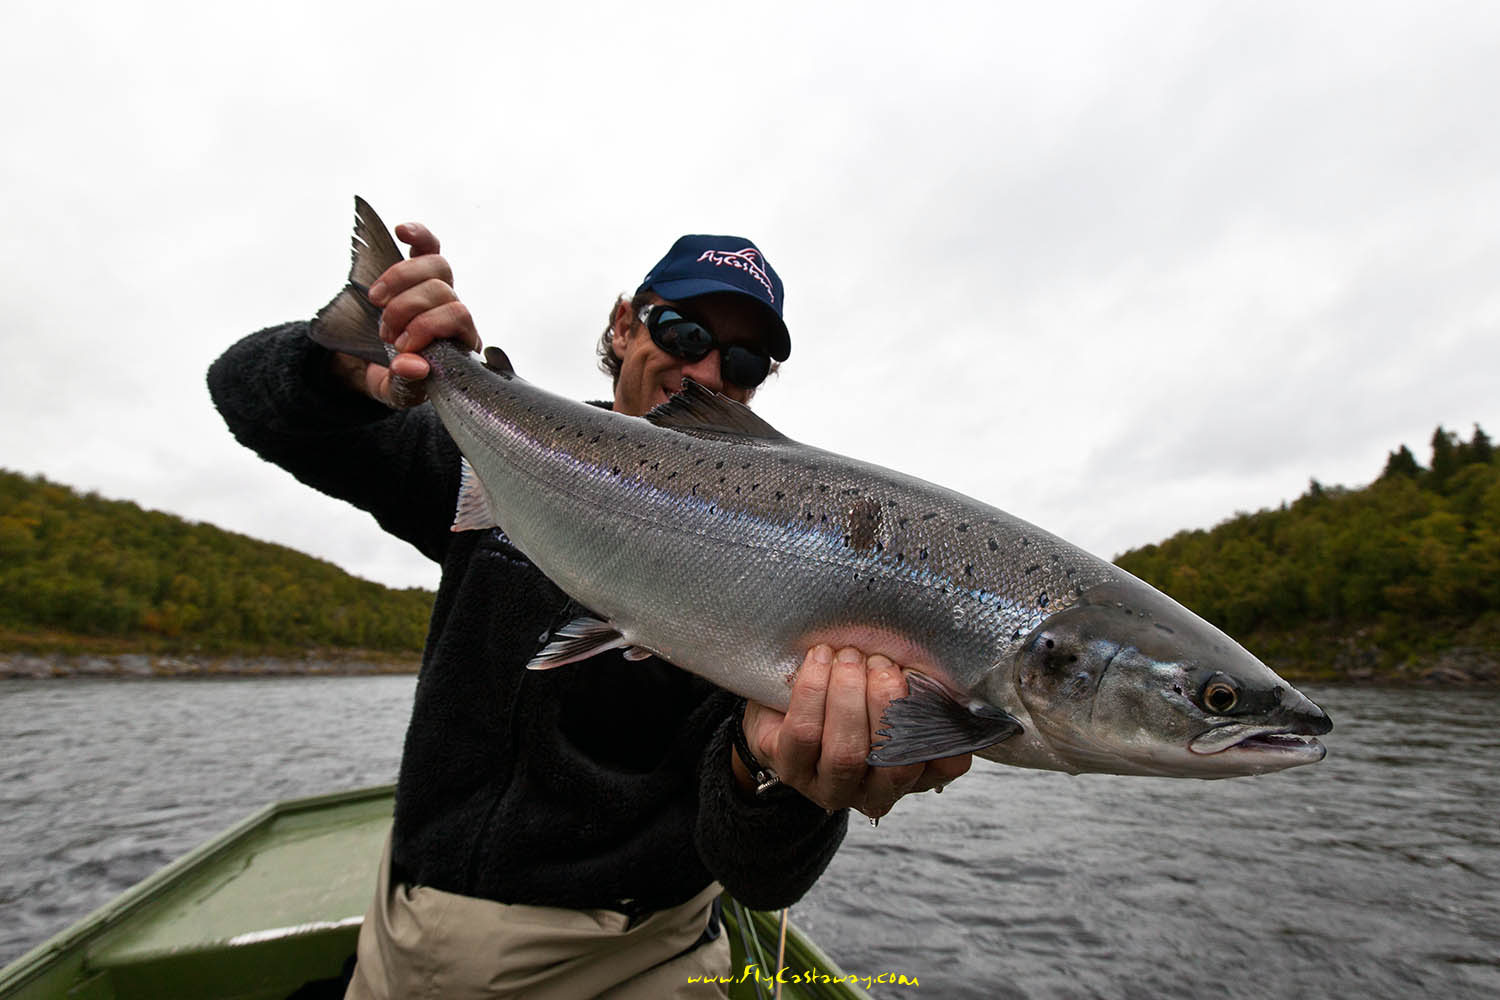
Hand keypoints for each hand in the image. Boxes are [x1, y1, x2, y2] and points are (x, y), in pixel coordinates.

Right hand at [339, 221, 481, 406]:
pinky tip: (400, 231)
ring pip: (435, 264)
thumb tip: (415, 365)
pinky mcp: (418, 272)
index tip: (399, 348)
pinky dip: (416, 234)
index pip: (457, 317)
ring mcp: (438, 289)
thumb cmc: (397, 380)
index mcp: (460, 343)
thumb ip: (406, 384)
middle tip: (385, 333)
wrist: (376, 367)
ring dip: (399, 279)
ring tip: (377, 301)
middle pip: (441, 289)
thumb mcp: (397, 392)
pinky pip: (427, 245)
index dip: (425, 327)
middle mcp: (454, 312)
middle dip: (405, 309)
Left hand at [739, 645, 972, 818]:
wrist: (783, 699)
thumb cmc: (845, 693)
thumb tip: (929, 661)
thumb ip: (911, 686)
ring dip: (849, 695)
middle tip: (881, 663)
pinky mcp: (791, 769)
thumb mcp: (885, 690)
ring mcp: (831, 786)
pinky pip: (804, 732)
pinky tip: (819, 659)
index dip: (940, 726)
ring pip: (846, 752)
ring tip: (849, 658)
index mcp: (911, 772)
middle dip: (888, 703)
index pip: (944, 765)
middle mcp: (875, 790)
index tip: (924, 682)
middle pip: (892, 760)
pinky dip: (813, 689)